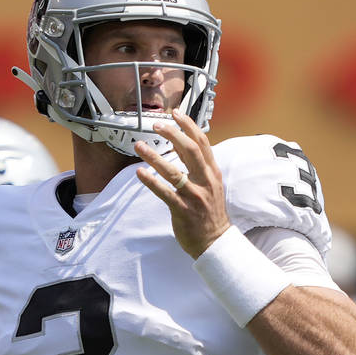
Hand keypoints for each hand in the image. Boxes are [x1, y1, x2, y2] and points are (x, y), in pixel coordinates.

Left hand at [133, 108, 230, 258]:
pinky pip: (164, 193)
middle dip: (173, 134)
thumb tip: (184, 145)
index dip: (189, 125)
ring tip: (139, 145)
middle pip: (191, 150)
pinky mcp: (182, 210)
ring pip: (173, 171)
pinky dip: (151, 181)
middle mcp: (205, 181)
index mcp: (212, 172)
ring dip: (154, 156)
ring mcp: (194, 196)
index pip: (202, 142)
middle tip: (157, 125)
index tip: (175, 113)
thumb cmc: (210, 212)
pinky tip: (140, 172)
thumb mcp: (211, 184)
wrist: (215, 241)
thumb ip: (200, 166)